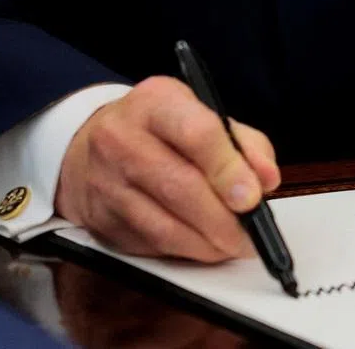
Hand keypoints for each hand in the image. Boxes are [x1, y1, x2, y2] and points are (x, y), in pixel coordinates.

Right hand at [55, 75, 279, 262]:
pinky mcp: (100, 220)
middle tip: (251, 235)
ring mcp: (106, 183)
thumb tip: (267, 179)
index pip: (196, 134)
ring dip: (207, 244)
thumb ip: (241, 141)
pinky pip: (149, 245)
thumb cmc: (157, 126)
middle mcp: (122, 140)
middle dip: (223, 219)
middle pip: (180, 187)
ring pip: (163, 226)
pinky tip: (205, 247)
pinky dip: (184, 251)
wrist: (87, 145)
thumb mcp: (199, 111)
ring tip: (234, 246)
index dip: (228, 169)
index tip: (253, 197)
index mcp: (155, 103)